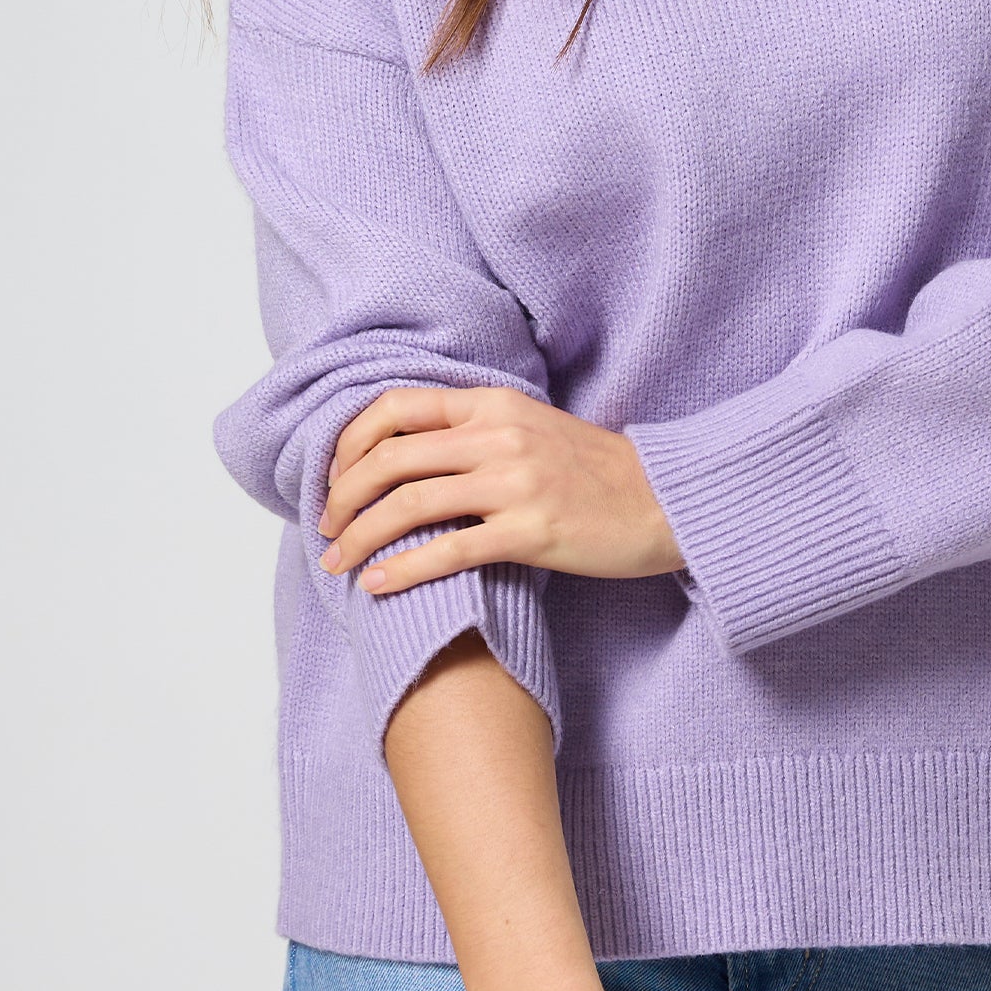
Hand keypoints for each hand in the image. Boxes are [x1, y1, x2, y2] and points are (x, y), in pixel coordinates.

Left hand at [317, 385, 686, 593]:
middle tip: (326, 528)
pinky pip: (450, 550)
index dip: (349, 443)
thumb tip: (408, 453)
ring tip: (336, 563)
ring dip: (360, 536)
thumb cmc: (597, 471)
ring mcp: (515, 483)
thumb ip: (476, 430)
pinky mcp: (531, 531)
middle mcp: (498, 436)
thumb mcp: (532, 427)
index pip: (395, 408)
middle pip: (390, 458)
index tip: (332, 478)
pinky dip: (403, 570)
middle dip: (342, 497)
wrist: (664, 500)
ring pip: (409, 504)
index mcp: (493, 404)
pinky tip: (377, 585)